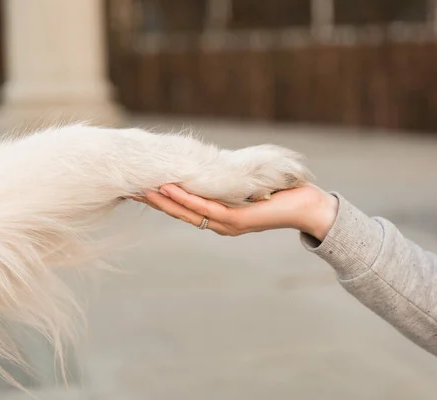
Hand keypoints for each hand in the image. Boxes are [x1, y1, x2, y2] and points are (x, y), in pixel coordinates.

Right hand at [135, 183, 338, 240]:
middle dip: (154, 200)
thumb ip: (226, 181)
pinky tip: (169, 187)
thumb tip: (210, 165)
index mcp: (218, 218)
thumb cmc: (279, 194)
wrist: (308, 207)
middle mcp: (218, 224)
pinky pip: (205, 208)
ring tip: (141, 187)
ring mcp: (226, 225)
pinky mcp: (236, 220)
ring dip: (163, 199)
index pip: (182, 208)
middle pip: (178, 212)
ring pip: (186, 211)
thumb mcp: (245, 186)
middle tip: (129, 188)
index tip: (139, 185)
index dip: (160, 198)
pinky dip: (185, 198)